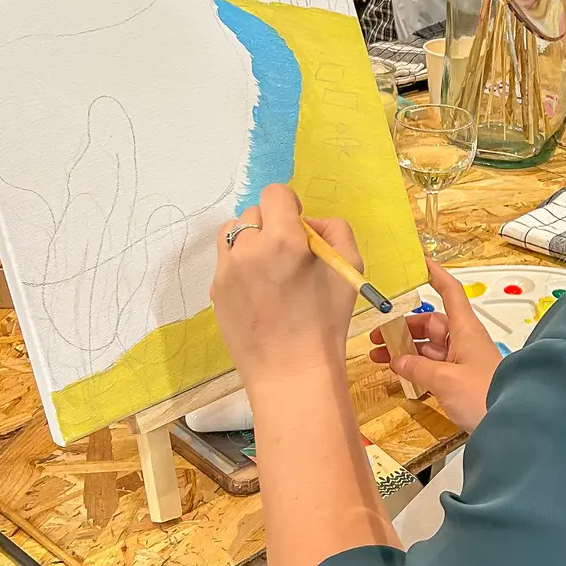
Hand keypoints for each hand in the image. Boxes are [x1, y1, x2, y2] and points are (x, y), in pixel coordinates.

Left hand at [211, 185, 359, 393]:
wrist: (292, 372)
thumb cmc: (327, 322)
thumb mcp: (350, 268)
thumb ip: (335, 230)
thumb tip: (310, 223)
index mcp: (283, 239)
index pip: (275, 193)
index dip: (289, 204)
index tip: (297, 226)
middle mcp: (248, 248)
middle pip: (253, 212)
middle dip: (271, 225)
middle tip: (287, 254)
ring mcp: (226, 270)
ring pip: (232, 233)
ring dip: (249, 240)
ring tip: (267, 268)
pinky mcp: (215, 291)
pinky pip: (226, 262)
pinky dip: (240, 267)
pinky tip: (258, 293)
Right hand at [369, 261, 502, 430]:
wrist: (512, 425)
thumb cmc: (482, 395)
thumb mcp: (444, 380)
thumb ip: (417, 369)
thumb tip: (397, 361)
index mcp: (465, 329)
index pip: (450, 292)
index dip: (436, 275)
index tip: (419, 263)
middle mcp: (464, 340)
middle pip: (431, 324)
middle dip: (403, 328)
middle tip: (376, 337)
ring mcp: (464, 361)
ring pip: (430, 347)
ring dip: (406, 350)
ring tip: (378, 357)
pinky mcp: (463, 381)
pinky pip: (435, 367)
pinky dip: (417, 368)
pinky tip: (399, 375)